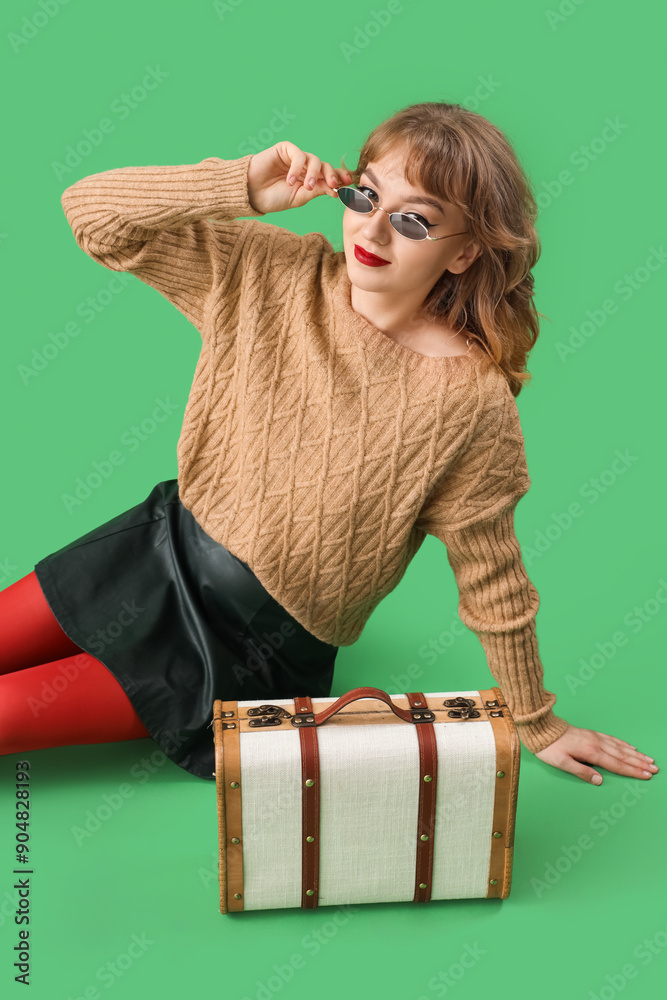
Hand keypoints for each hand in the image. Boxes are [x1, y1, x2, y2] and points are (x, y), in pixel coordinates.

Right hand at [246, 140, 352, 214]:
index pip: (329, 176)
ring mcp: (296, 158)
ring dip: (314, 173)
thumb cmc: (274, 198)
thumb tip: (336, 188)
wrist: (252, 193)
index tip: (348, 185)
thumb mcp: (299, 198)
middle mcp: (305, 168)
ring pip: (314, 160)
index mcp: (311, 180)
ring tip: (307, 187)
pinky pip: (298, 155)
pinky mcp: (285, 150)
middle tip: (333, 186)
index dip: (340, 178)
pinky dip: (297, 168)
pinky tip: (290, 180)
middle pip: (325, 166)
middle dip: (332, 175)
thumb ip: (317, 191)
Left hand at [534, 725, 658, 784]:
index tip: (647, 775)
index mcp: (591, 752)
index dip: (633, 771)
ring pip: (620, 747)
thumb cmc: (549, 747)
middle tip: (655, 768)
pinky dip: (623, 744)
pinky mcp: (591, 733)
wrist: (542, 728)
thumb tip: (599, 780)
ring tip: (648, 758)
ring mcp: (595, 737)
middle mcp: (596, 743)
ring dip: (635, 754)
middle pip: (623, 755)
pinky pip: (612, 739)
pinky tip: (630, 746)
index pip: (617, 765)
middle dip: (640, 763)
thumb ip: (581, 772)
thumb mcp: (561, 763)